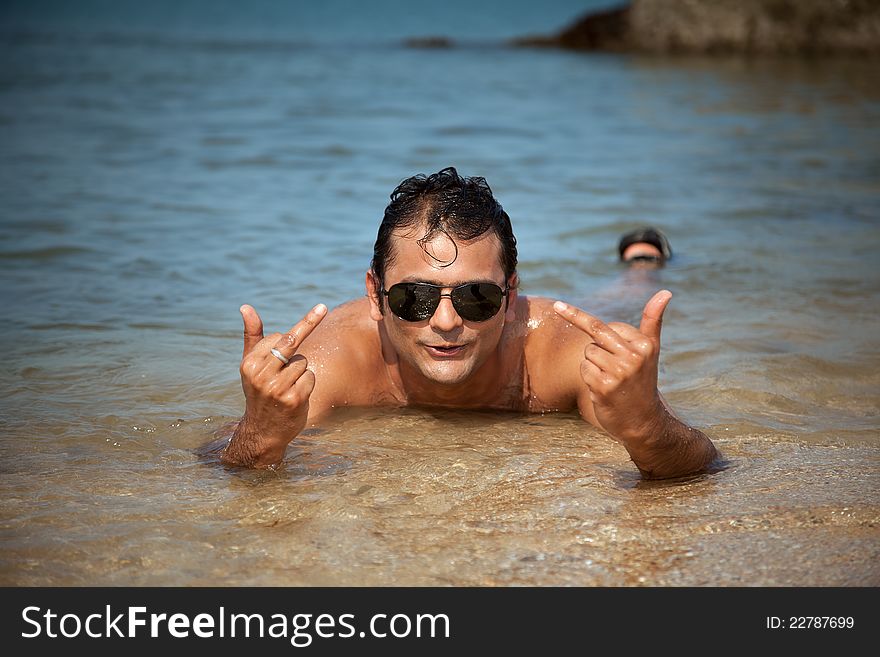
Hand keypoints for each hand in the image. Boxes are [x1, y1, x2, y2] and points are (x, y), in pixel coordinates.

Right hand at [226, 303, 326, 466]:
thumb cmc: (259, 391)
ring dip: (301, 371)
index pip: (279, 337)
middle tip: (323, 307)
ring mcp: (277, 388)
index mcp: (249, 364)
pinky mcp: (294, 399)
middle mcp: (261, 375)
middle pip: (292, 343)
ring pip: (303, 362)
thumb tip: (245, 307)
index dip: (288, 339)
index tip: (320, 308)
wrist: (263, 431)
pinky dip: (307, 384)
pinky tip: (295, 395)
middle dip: (308, 325)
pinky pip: (311, 377)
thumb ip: (252, 335)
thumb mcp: (251, 364)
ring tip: (287, 386)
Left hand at [553, 291, 670, 445]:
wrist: (643, 421)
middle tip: (568, 318)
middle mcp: (634, 357)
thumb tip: (665, 292)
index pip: (606, 326)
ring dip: (593, 365)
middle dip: (577, 324)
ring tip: (611, 379)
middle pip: (594, 334)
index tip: (561, 305)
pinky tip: (604, 389)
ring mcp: (619, 373)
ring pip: (588, 353)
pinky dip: (589, 378)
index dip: (600, 335)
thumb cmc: (643, 381)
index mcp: (645, 345)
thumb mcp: (651, 349)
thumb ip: (653, 320)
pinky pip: (584, 369)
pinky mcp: (604, 387)